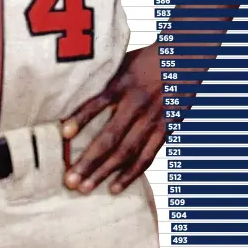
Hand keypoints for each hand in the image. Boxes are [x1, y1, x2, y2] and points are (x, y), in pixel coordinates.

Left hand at [62, 42, 165, 194]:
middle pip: (110, 136)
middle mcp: (137, 103)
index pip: (98, 102)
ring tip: (84, 189)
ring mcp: (153, 119)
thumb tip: (68, 94)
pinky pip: (147, 156)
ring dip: (104, 172)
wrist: (184, 58)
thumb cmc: (145, 60)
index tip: (63, 134)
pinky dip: (130, 174)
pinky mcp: (166, 129)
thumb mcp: (121, 61)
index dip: (81, 118)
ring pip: (126, 152)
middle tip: (69, 180)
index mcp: (123, 83)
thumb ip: (102, 79)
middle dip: (88, 160)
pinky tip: (114, 188)